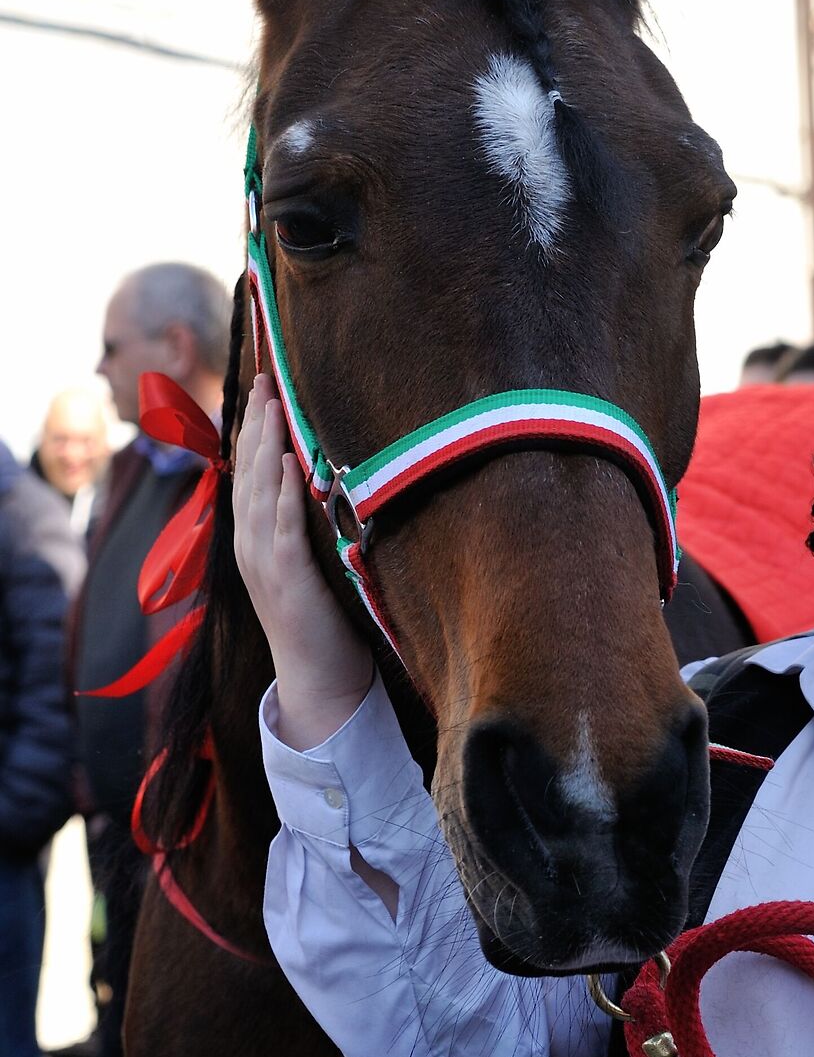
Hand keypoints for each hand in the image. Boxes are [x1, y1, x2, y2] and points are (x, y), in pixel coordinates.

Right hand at [233, 375, 371, 749]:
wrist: (319, 680)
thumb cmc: (322, 623)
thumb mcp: (306, 567)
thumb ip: (303, 530)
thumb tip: (318, 486)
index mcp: (253, 542)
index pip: (247, 475)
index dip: (251, 431)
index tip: (259, 390)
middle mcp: (250, 546)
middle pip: (246, 472)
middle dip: (254, 423)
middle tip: (262, 376)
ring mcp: (264, 562)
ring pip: (258, 491)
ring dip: (264, 444)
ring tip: (270, 402)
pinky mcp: (287, 578)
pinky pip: (282, 526)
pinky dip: (282, 492)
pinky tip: (285, 460)